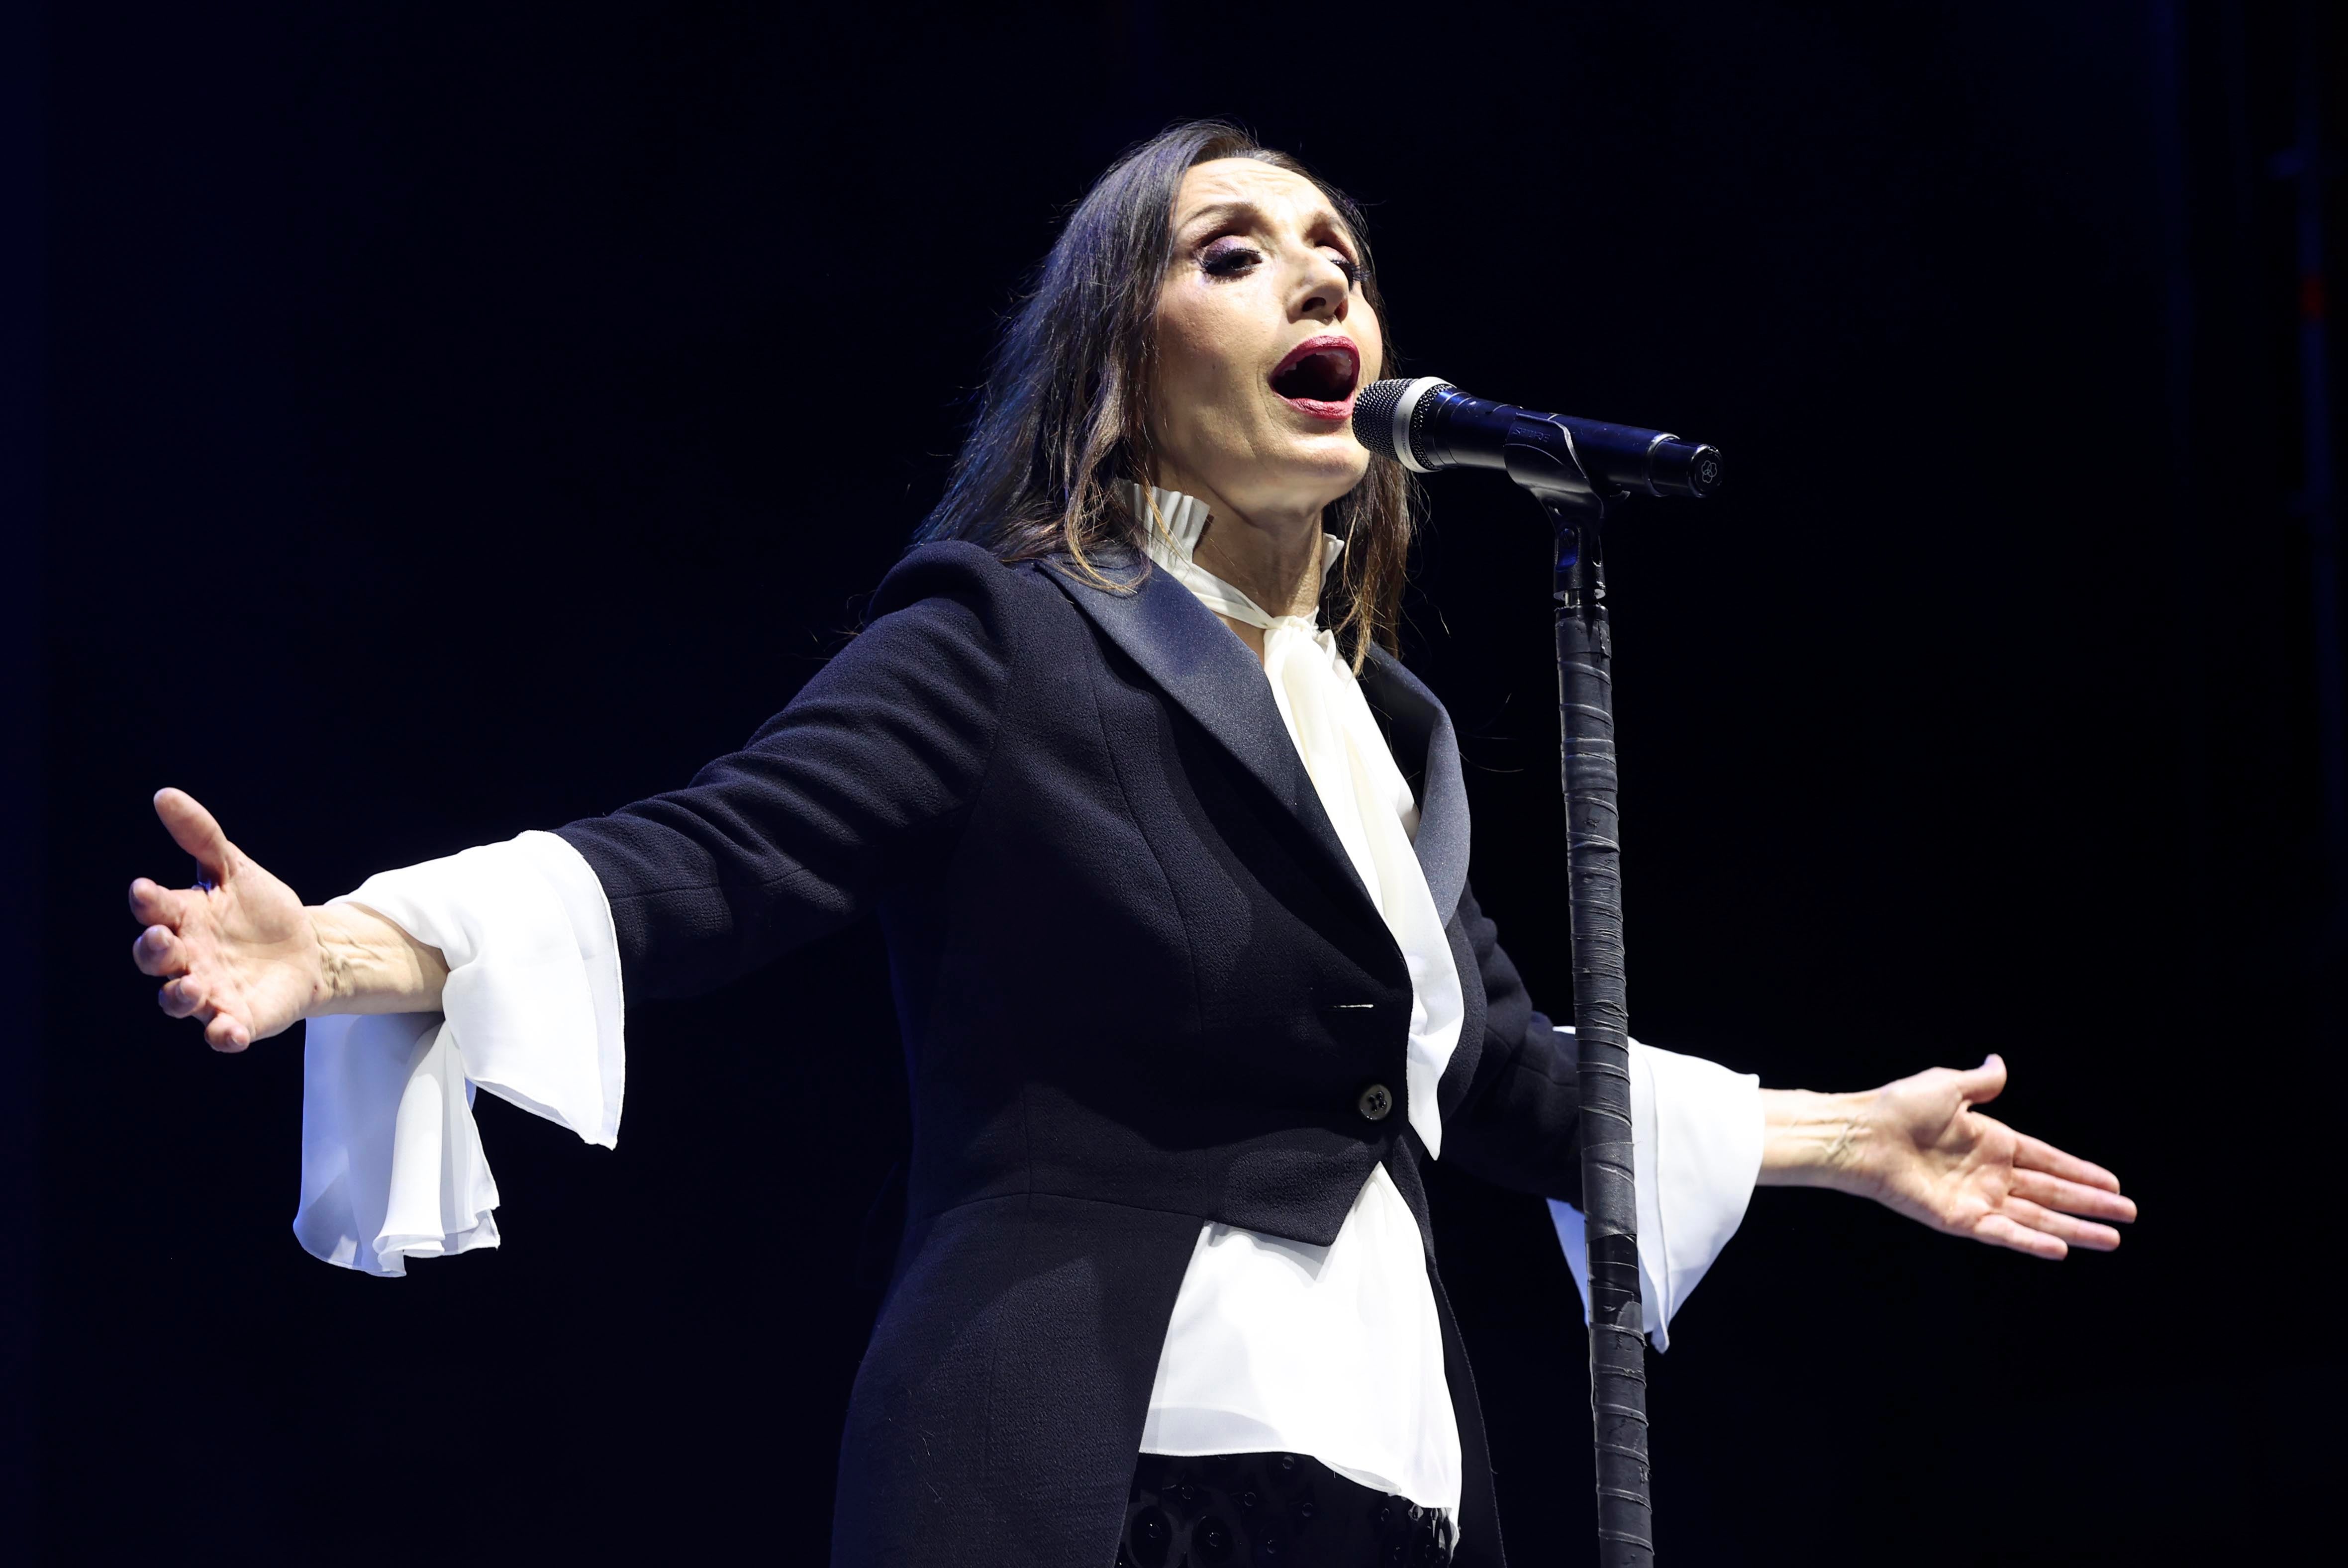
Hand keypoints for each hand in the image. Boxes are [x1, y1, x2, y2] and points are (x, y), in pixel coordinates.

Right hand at [128, 788, 325, 1051]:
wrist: (309, 947)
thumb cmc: (260, 908)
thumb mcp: (234, 868)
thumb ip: (201, 836)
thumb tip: (165, 795)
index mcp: (183, 919)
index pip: (154, 910)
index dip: (147, 902)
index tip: (144, 889)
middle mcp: (187, 959)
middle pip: (156, 959)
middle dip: (153, 951)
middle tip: (161, 938)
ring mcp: (210, 992)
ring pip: (178, 1001)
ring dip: (180, 996)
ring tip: (193, 986)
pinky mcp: (238, 1019)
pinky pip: (223, 1033)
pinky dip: (223, 1035)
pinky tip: (230, 1032)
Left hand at [1764, 1055, 2135, 1259]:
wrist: (1860, 1134)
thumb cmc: (1898, 1107)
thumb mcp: (1947, 1086)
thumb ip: (1980, 1082)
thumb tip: (1998, 1063)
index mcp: (1990, 1141)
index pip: (2047, 1160)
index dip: (2079, 1171)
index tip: (2112, 1182)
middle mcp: (1989, 1173)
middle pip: (2050, 1192)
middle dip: (2089, 1204)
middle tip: (2128, 1214)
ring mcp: (1976, 1198)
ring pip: (2036, 1218)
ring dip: (2073, 1229)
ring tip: (2111, 1239)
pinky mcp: (1958, 1219)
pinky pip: (2003, 1232)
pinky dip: (2030, 1242)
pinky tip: (2061, 1248)